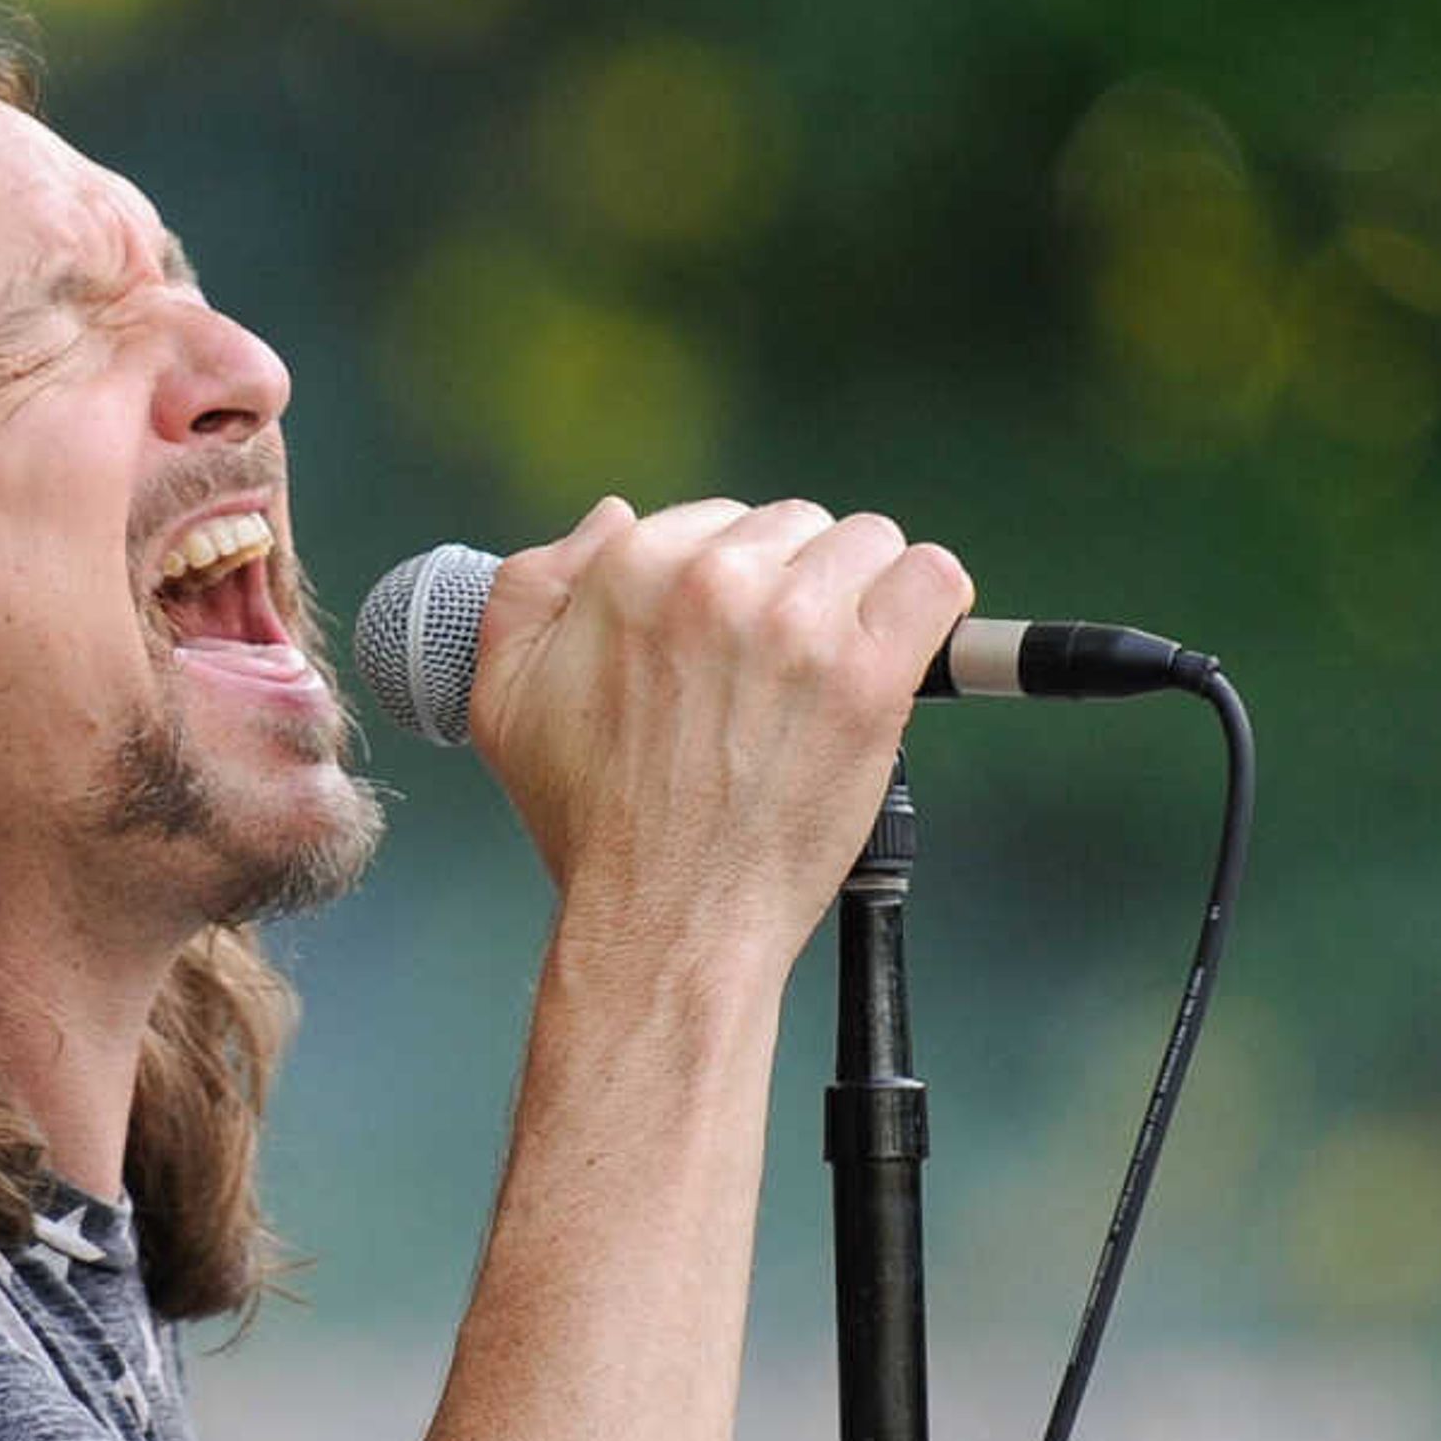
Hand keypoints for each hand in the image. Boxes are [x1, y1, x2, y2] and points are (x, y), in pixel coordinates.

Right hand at [468, 496, 971, 955]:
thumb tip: (608, 519)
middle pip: (800, 528)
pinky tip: (905, 654)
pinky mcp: (866, 677)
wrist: (662, 921)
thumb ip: (531, 588)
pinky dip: (930, 610)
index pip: (721, 521)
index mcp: (632, 571)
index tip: (741, 644)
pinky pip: (933, 583)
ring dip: (864, 599)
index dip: (738, 584)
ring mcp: (796, 626)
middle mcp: (715, 583)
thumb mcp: (506, 698)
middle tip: (784, 674)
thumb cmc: (596, 827)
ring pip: (869, 546)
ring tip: (838, 672)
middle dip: (800, 588)